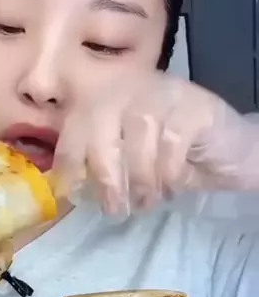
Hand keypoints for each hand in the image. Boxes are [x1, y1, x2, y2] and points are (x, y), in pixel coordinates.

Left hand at [53, 71, 258, 213]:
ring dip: (141, 180)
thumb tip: (65, 188)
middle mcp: (130, 87)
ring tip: (148, 201)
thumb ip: (97, 163)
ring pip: (137, 138)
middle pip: (101, 129)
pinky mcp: (194, 106)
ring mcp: (163, 92)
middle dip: (105, 177)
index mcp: (106, 97)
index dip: (70, 162)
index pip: (75, 126)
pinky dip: (168, 174)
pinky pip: (170, 144)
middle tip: (116, 209)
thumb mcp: (127, 161)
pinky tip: (172, 187)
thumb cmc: (171, 159)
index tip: (73, 195)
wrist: (230, 152)